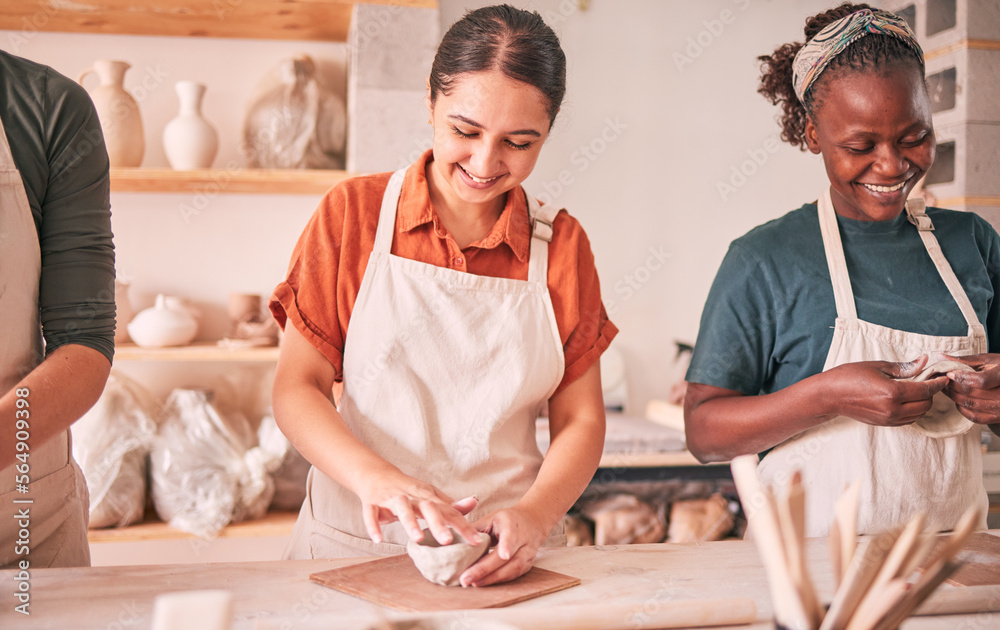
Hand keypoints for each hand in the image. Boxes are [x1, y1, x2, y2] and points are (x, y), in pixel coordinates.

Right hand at [356, 470, 479, 545]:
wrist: (376, 474)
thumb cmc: (408, 489)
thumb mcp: (430, 495)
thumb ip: (450, 504)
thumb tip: (473, 503)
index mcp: (427, 496)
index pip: (448, 511)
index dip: (463, 525)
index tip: (477, 541)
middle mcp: (411, 496)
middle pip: (427, 507)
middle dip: (437, 523)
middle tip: (447, 540)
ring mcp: (391, 498)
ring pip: (401, 508)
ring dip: (409, 522)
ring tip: (418, 538)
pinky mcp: (373, 503)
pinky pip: (371, 513)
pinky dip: (374, 525)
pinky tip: (378, 539)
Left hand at [459, 506, 549, 586]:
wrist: (532, 521)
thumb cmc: (506, 520)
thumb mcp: (490, 518)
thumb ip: (475, 529)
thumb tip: (453, 541)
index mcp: (511, 523)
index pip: (511, 534)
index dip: (507, 545)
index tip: (504, 555)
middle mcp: (523, 538)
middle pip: (507, 557)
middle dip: (486, 570)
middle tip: (467, 578)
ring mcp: (528, 552)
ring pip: (512, 569)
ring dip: (491, 579)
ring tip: (473, 583)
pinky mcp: (528, 564)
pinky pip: (513, 575)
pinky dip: (498, 581)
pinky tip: (484, 583)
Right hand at [823, 356, 947, 426]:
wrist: (830, 395)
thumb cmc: (849, 376)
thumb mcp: (877, 366)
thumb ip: (904, 367)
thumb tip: (923, 361)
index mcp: (893, 392)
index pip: (925, 390)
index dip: (937, 383)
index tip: (943, 376)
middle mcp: (893, 409)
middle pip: (926, 405)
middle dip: (931, 393)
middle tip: (928, 381)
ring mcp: (889, 419)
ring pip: (919, 414)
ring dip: (923, 403)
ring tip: (918, 390)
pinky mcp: (885, 424)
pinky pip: (908, 420)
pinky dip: (913, 411)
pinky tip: (907, 400)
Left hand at [941, 354, 999, 424]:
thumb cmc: (999, 368)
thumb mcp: (987, 360)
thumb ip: (965, 360)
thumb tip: (941, 357)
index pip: (980, 380)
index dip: (962, 377)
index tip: (949, 373)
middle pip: (971, 393)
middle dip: (952, 386)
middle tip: (942, 380)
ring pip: (970, 404)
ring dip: (954, 396)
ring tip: (946, 388)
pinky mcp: (997, 417)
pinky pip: (975, 417)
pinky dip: (962, 409)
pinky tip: (958, 400)